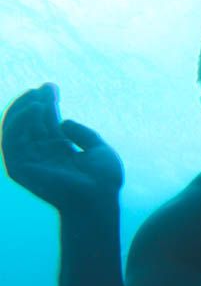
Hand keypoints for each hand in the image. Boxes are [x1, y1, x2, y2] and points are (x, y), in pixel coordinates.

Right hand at [2, 83, 122, 211]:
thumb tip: (64, 122)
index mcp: (58, 151)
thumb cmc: (104, 180)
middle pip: (31, 122)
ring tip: (38, 96)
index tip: (52, 87)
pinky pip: (11, 141)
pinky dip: (20, 122)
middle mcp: (41, 154)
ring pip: (15, 129)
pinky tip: (35, 109)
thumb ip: (84, 134)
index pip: (46, 122)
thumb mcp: (99, 149)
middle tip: (47, 87)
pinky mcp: (19, 168)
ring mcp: (29, 161)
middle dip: (36, 102)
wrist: (99, 198)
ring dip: (23, 109)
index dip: (47, 103)